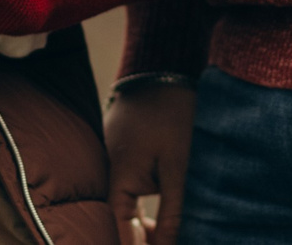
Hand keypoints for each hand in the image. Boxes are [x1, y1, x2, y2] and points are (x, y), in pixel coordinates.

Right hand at [106, 82, 197, 244]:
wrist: (164, 66)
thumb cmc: (174, 114)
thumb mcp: (180, 167)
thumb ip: (173, 211)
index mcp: (119, 176)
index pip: (121, 229)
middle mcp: (111, 169)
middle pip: (122, 218)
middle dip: (144, 239)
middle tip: (168, 244)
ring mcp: (116, 157)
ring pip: (127, 203)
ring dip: (146, 223)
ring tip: (169, 236)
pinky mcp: (127, 149)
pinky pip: (131, 186)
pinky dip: (145, 202)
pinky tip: (163, 212)